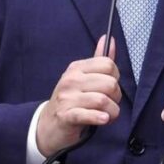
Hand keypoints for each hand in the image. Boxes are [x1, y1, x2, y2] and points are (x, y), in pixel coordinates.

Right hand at [36, 36, 121, 156]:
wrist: (48, 125)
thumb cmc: (70, 100)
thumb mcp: (82, 78)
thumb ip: (98, 60)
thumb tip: (109, 38)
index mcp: (76, 68)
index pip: (108, 64)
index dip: (115, 77)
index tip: (109, 88)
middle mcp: (71, 80)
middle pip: (109, 83)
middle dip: (116, 97)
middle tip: (109, 104)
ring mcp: (67, 98)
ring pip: (102, 100)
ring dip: (112, 112)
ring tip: (107, 115)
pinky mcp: (66, 116)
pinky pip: (89, 114)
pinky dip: (100, 118)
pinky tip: (103, 119)